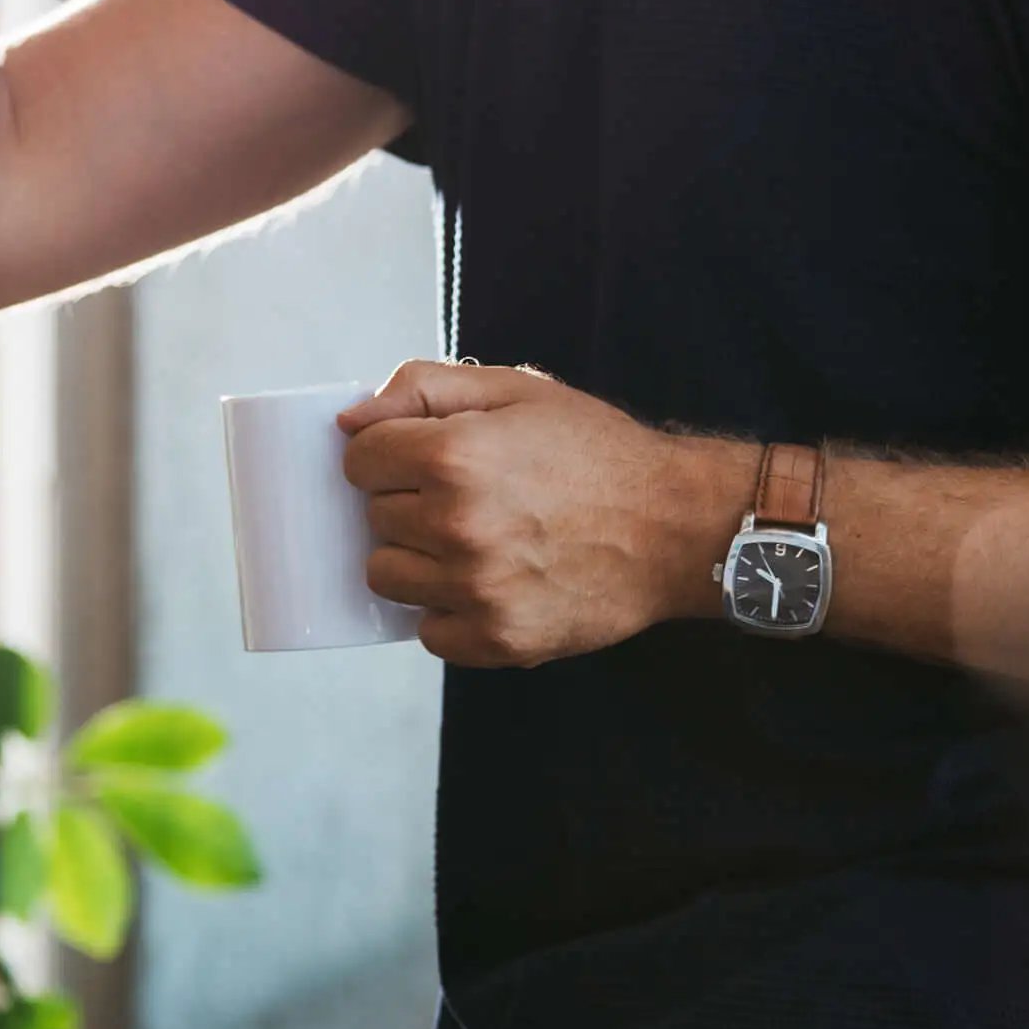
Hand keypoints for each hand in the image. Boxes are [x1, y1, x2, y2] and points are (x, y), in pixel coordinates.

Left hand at [339, 362, 743, 668]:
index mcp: (453, 455)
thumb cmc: (596, 453)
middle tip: (464, 498)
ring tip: (473, 542)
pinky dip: (448, 612)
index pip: (359, 459)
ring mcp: (476, 589)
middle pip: (373, 517)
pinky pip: (428, 632)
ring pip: (387, 577)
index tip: (423, 458)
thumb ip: (422, 388)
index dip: (389, 454)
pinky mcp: (497, 639)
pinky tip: (489, 583)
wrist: (677, 527)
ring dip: (417, 560)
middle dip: (406, 503)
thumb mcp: (515, 391)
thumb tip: (351, 419)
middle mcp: (457, 525)